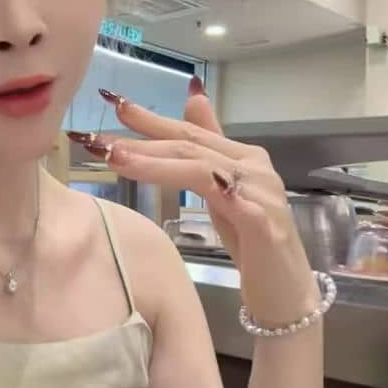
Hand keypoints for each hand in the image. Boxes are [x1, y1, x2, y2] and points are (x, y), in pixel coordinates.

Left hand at [73, 83, 317, 327]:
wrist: (286, 290)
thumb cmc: (251, 240)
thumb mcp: (222, 190)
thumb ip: (208, 146)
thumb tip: (193, 98)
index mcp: (243, 156)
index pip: (190, 132)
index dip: (152, 119)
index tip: (114, 105)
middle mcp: (254, 167)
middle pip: (190, 146)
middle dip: (142, 141)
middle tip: (100, 139)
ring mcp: (262, 195)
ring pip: (202, 169)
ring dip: (156, 163)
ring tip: (117, 160)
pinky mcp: (266, 225)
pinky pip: (237, 205)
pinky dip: (217, 193)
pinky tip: (190, 186)